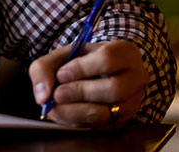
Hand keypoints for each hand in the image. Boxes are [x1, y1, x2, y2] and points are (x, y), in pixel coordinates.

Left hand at [29, 40, 147, 127]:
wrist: (96, 74)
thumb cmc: (80, 62)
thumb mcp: (61, 55)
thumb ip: (44, 68)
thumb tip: (42, 96)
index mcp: (124, 52)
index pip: (107, 59)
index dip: (81, 69)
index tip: (61, 74)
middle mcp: (136, 77)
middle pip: (113, 89)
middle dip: (79, 92)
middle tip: (58, 94)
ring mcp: (132, 101)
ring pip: (108, 112)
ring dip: (76, 110)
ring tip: (58, 103)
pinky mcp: (123, 120)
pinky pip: (101, 126)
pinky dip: (78, 120)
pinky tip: (66, 112)